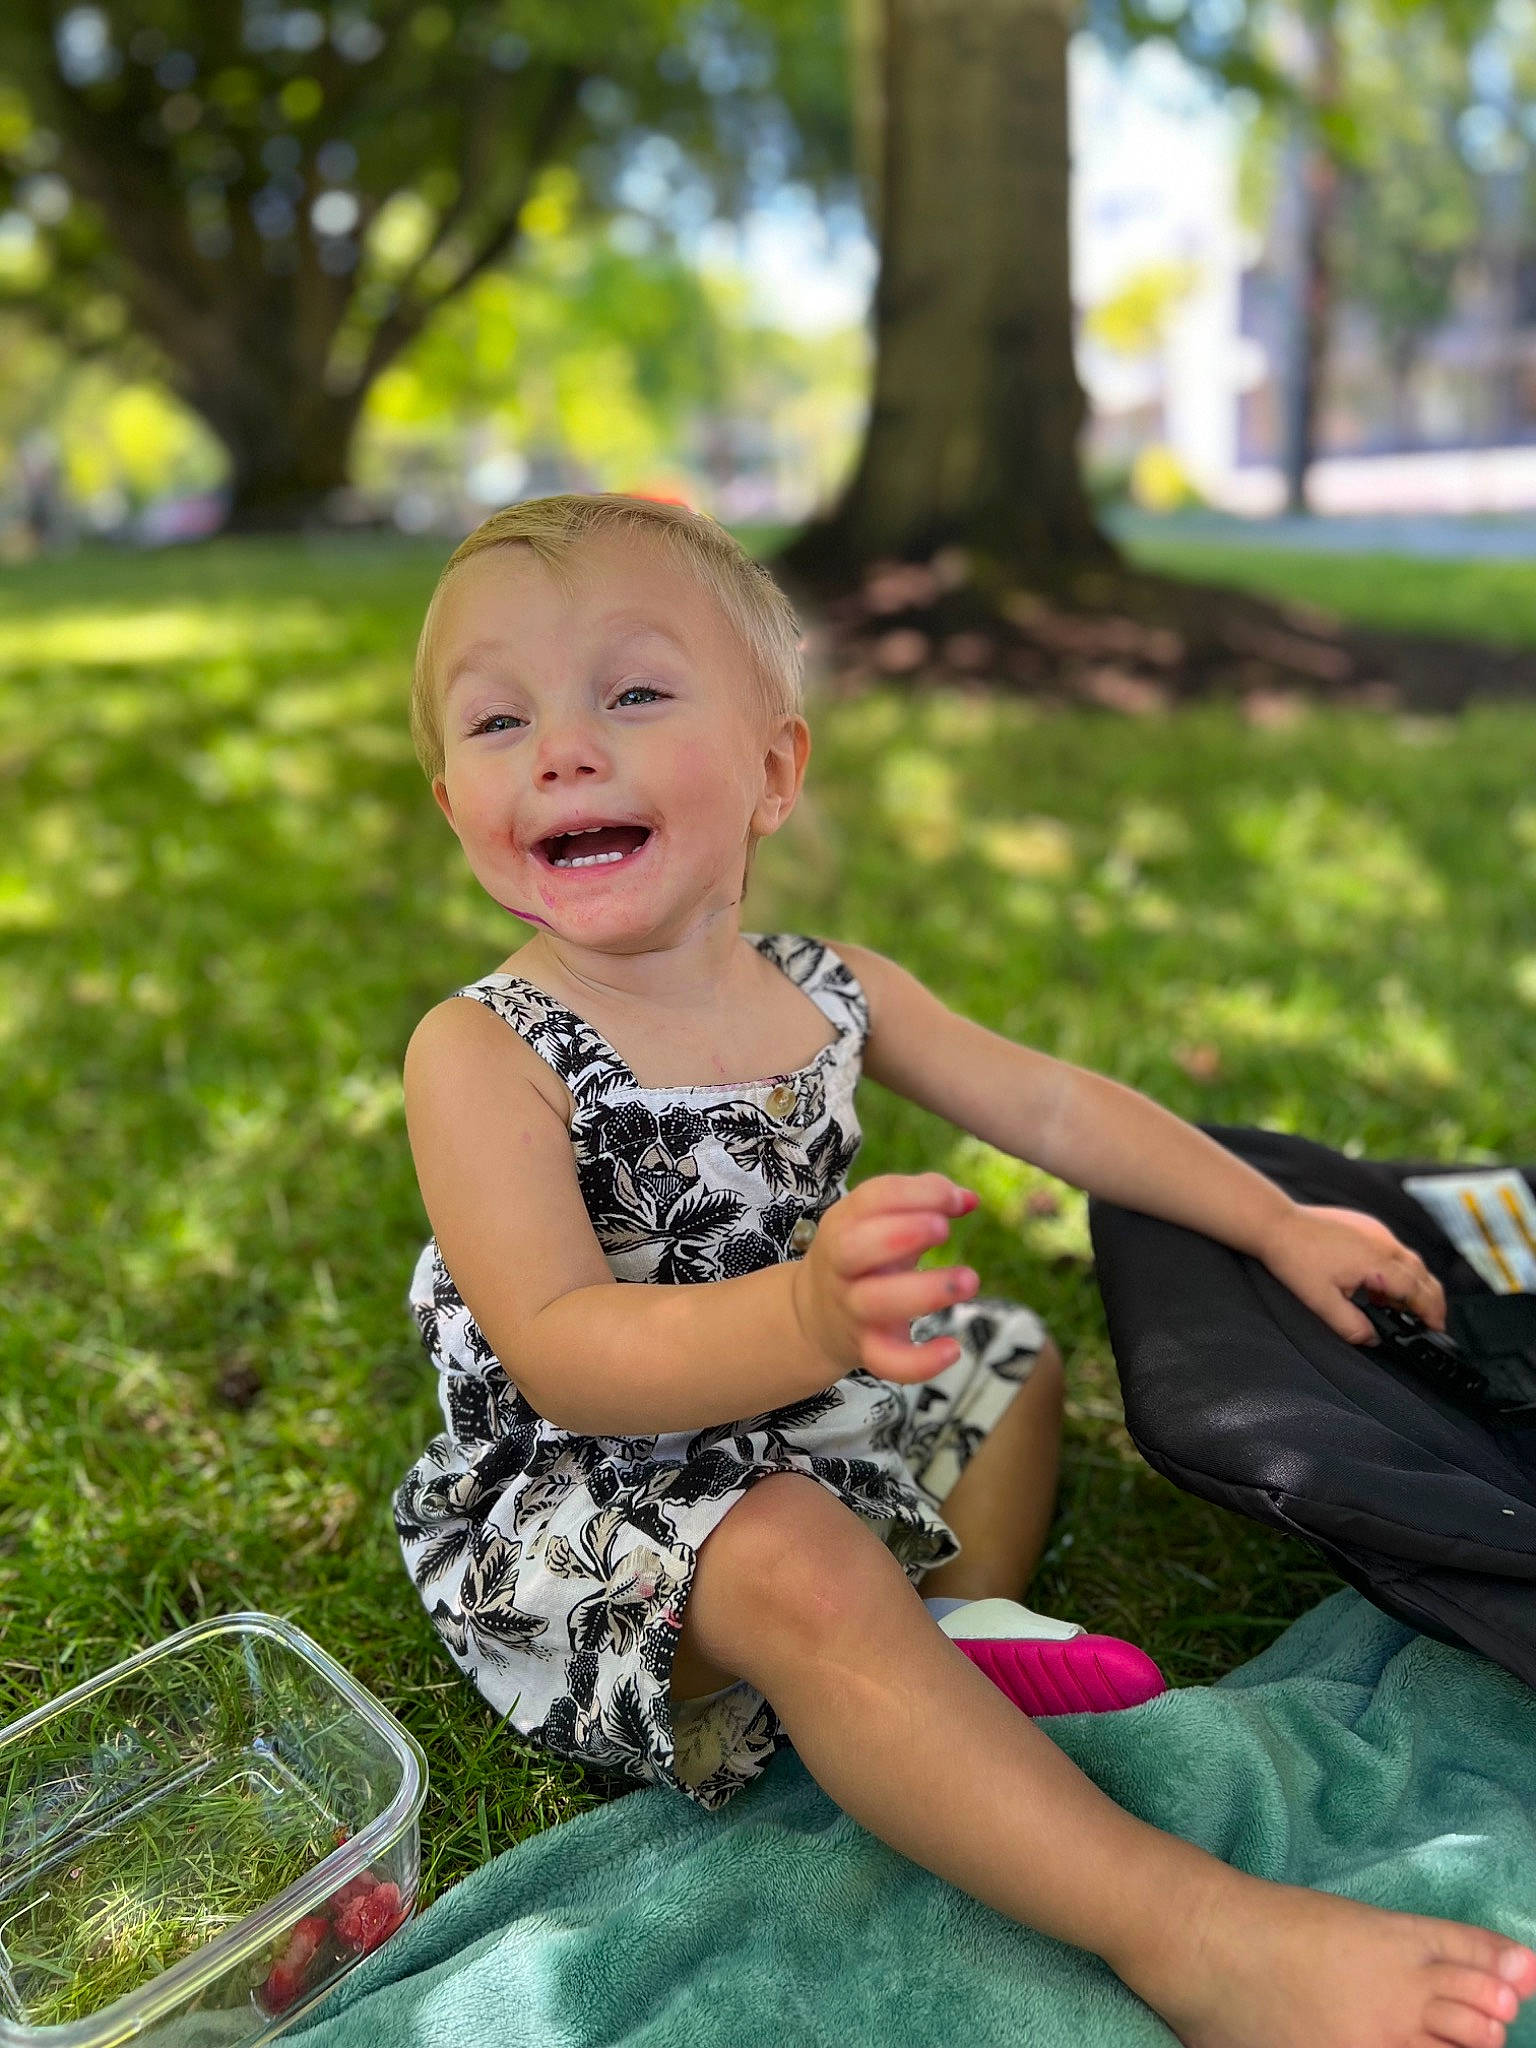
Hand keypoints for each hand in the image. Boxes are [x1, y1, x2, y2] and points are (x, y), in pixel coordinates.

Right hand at [791, 1172, 979, 1382]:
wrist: (815, 1318)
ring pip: (876, 1303)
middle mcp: (842, 1266)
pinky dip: (920, 1363)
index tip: (957, 1201)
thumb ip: (923, 1200)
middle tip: (943, 1230)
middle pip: (856, 1247)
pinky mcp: (866, 1349)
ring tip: (970, 1280)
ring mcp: (852, 1309)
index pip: (873, 1198)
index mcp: (844, 1224)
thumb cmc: (863, 1259)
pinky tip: (953, 1349)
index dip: (919, 1194)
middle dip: (904, 1234)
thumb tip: (968, 1199)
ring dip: (925, 1291)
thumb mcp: (876, 1221)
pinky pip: (887, 1362)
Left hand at [1258, 1203, 1445, 1342]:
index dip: (1431, 1311)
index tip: (1436, 1328)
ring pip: (1409, 1260)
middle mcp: (1383, 1243)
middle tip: (1427, 1322)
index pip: (1418, 1290)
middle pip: (1422, 1274)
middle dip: (1429, 1300)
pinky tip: (1376, 1286)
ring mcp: (1376, 1231)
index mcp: (1378, 1262)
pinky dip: (1395, 1270)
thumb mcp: (1321, 1301)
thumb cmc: (1295, 1258)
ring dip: (1411, 1285)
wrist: (1275, 1223)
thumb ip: (1350, 1325)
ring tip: (1397, 1309)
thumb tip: (1372, 1340)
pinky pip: (1392, 1250)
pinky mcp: (1365, 1225)